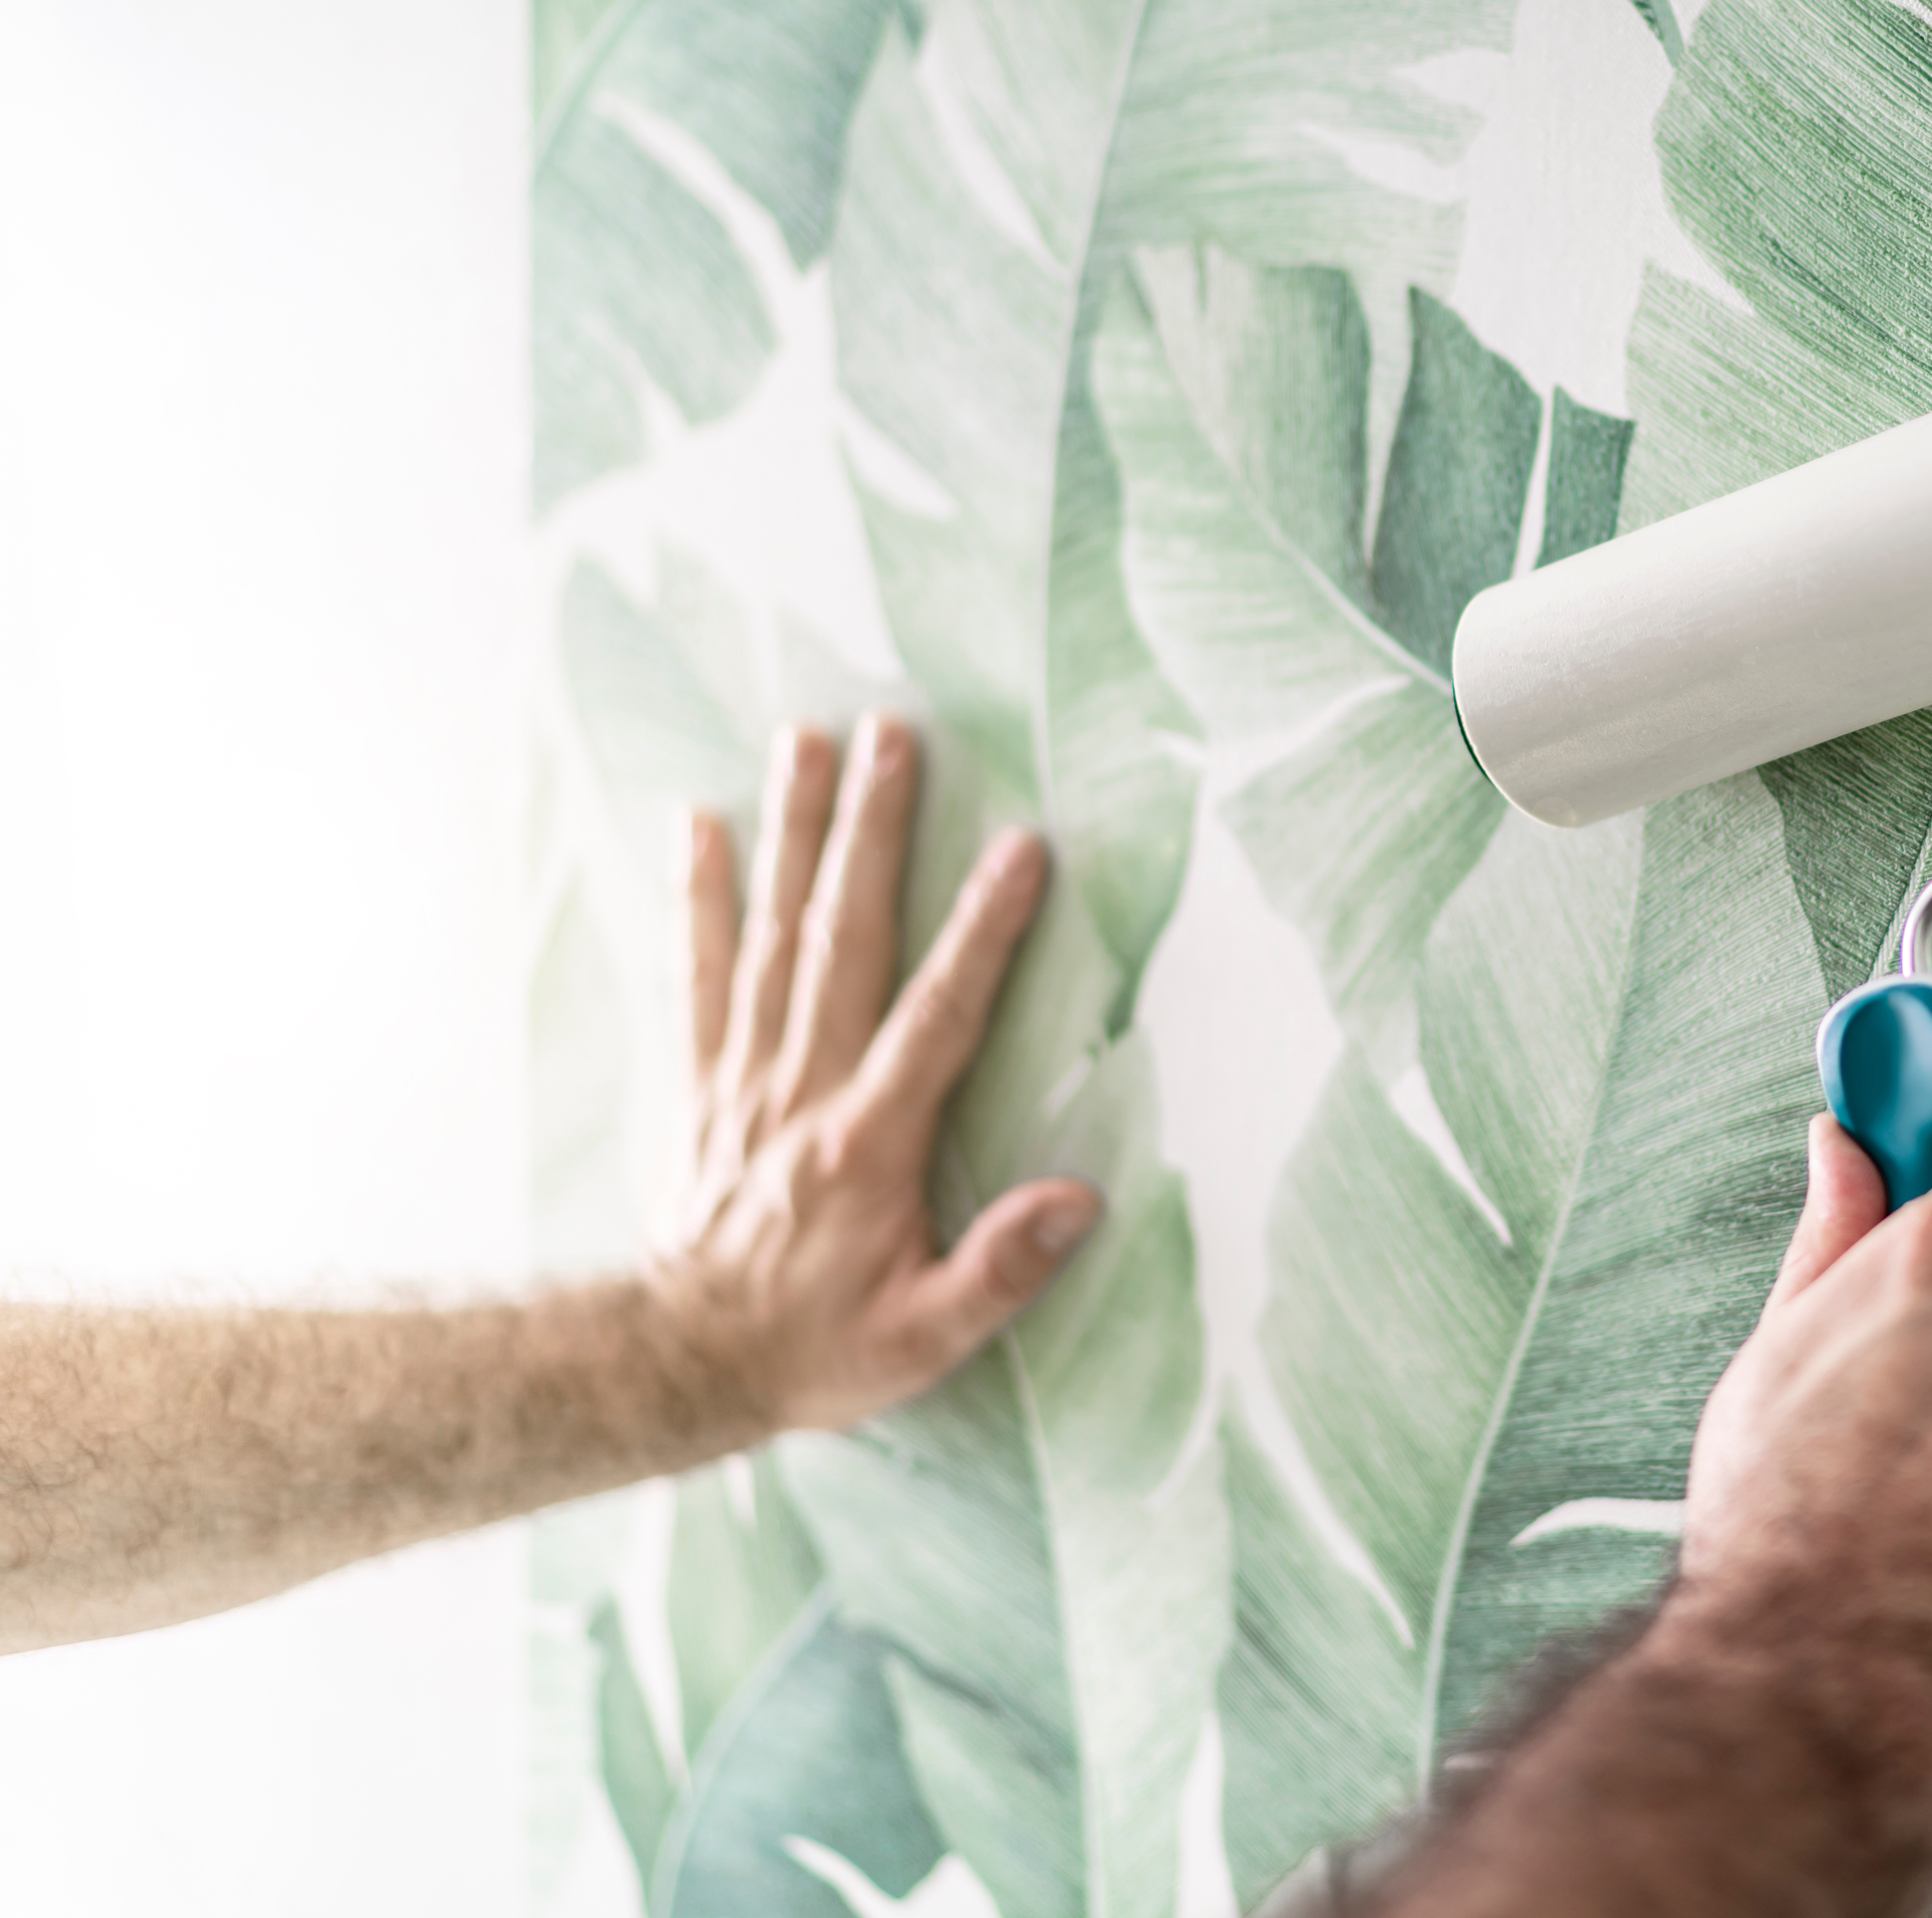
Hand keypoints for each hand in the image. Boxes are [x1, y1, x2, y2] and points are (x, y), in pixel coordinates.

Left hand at [655, 716, 1099, 1432]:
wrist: (681, 1368)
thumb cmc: (816, 1351)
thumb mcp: (924, 1339)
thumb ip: (1000, 1270)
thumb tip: (1077, 1200)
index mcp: (868, 1144)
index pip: (939, 1016)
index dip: (984, 931)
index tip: (1021, 850)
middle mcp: (805, 1092)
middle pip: (844, 940)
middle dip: (870, 832)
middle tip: (891, 735)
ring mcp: (748, 1080)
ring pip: (776, 935)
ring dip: (794, 835)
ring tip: (806, 741)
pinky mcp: (708, 1084)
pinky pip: (703, 974)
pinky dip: (703, 898)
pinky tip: (703, 827)